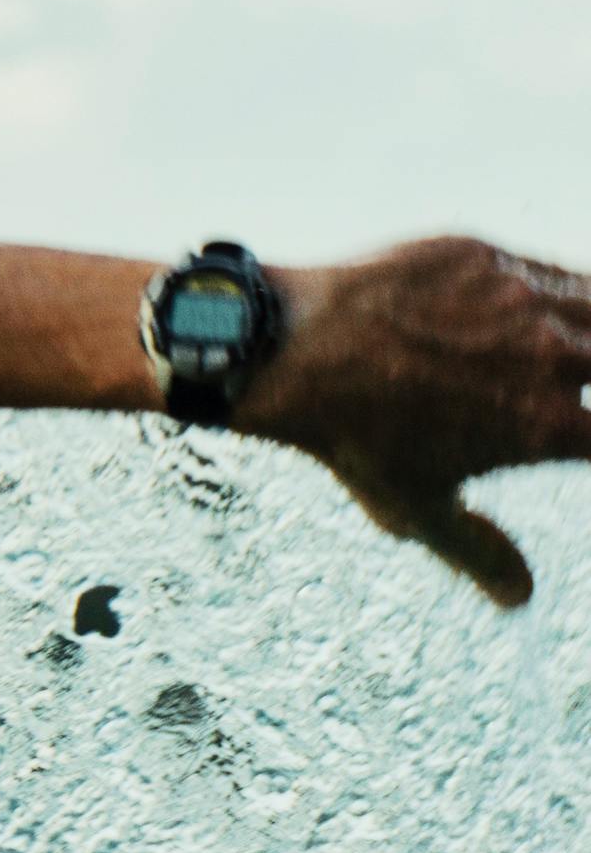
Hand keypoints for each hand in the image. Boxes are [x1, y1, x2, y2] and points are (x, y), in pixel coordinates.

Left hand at [245, 236, 590, 607]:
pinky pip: (553, 270)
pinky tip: (555, 312)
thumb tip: (521, 596)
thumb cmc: (351, 439)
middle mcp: (553, 357)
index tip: (581, 445)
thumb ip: (477, 550)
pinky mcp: (491, 256)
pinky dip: (566, 293)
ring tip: (574, 356)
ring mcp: (526, 299)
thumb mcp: (415, 508)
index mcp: (546, 427)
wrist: (291, 352)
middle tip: (575, 400)